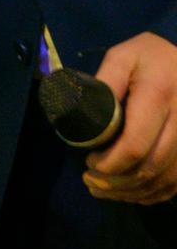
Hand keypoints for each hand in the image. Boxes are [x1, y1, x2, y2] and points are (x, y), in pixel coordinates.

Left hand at [84, 31, 176, 204]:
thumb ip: (105, 82)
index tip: (89, 161)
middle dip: (117, 182)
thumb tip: (84, 113)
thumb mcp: (122, 57)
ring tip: (104, 190)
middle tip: (91, 181)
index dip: (110, 162)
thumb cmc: (149, 55)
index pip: (135, 144)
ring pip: (165, 180)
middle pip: (150, 167)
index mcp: (158, 96)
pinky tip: (133, 193)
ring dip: (134, 192)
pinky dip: (155, 193)